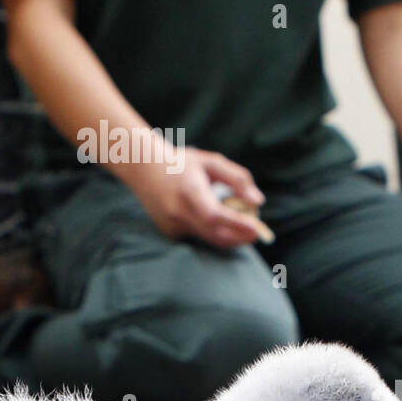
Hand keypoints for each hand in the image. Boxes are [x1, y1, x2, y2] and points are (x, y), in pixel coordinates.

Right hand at [124, 147, 266, 247]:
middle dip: (240, 237)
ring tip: (238, 219)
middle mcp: (178, 212)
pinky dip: (210, 230)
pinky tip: (209, 215)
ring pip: (208, 238)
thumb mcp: (211, 162)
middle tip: (258, 232)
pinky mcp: (170, 232)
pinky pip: (198, 236)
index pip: (214, 215)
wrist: (143, 169)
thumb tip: (257, 202)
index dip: (237, 224)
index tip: (256, 228)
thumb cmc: (182, 163)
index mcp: (189, 191)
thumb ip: (237, 179)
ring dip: (228, 234)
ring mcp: (172, 225)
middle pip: (215, 235)